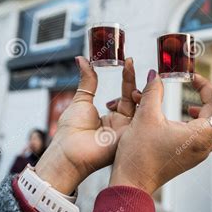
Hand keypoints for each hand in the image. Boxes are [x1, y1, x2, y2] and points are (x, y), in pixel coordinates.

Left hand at [35, 56, 136, 193]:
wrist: (69, 152)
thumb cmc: (71, 131)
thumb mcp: (82, 100)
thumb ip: (88, 80)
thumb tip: (82, 59)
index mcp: (110, 117)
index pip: (124, 94)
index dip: (128, 77)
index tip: (128, 61)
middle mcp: (121, 124)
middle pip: (134, 98)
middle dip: (133, 79)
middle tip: (130, 61)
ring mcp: (128, 131)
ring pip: (140, 106)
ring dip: (138, 88)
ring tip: (130, 71)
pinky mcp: (131, 136)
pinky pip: (142, 118)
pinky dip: (142, 103)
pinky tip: (137, 90)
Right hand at [109, 70, 211, 193]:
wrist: (132, 182)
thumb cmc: (139, 155)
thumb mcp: (145, 116)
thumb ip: (152, 92)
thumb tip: (154, 76)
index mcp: (200, 136)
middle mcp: (203, 146)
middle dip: (211, 96)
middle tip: (195, 82)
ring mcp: (197, 152)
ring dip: (207, 108)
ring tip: (191, 100)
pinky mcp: (189, 155)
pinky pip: (204, 134)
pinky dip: (199, 120)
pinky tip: (185, 115)